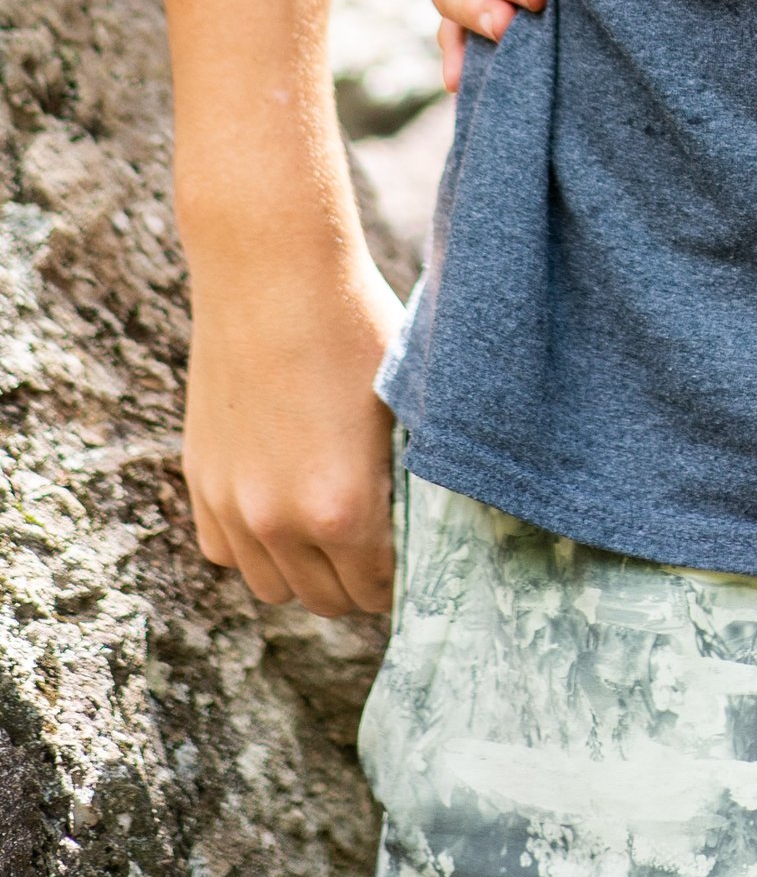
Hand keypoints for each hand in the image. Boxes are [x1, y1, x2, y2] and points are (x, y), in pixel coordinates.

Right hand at [183, 228, 399, 617]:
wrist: (273, 276)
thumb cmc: (357, 329)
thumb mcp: (408, 406)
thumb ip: (413, 481)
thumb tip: (436, 529)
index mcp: (343, 509)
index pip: (379, 590)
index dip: (402, 580)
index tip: (413, 560)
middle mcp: (279, 522)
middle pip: (326, 600)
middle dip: (358, 582)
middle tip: (379, 549)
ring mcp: (232, 506)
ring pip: (271, 586)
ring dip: (304, 571)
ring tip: (331, 533)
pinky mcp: (200, 482)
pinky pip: (225, 551)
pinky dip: (254, 545)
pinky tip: (281, 507)